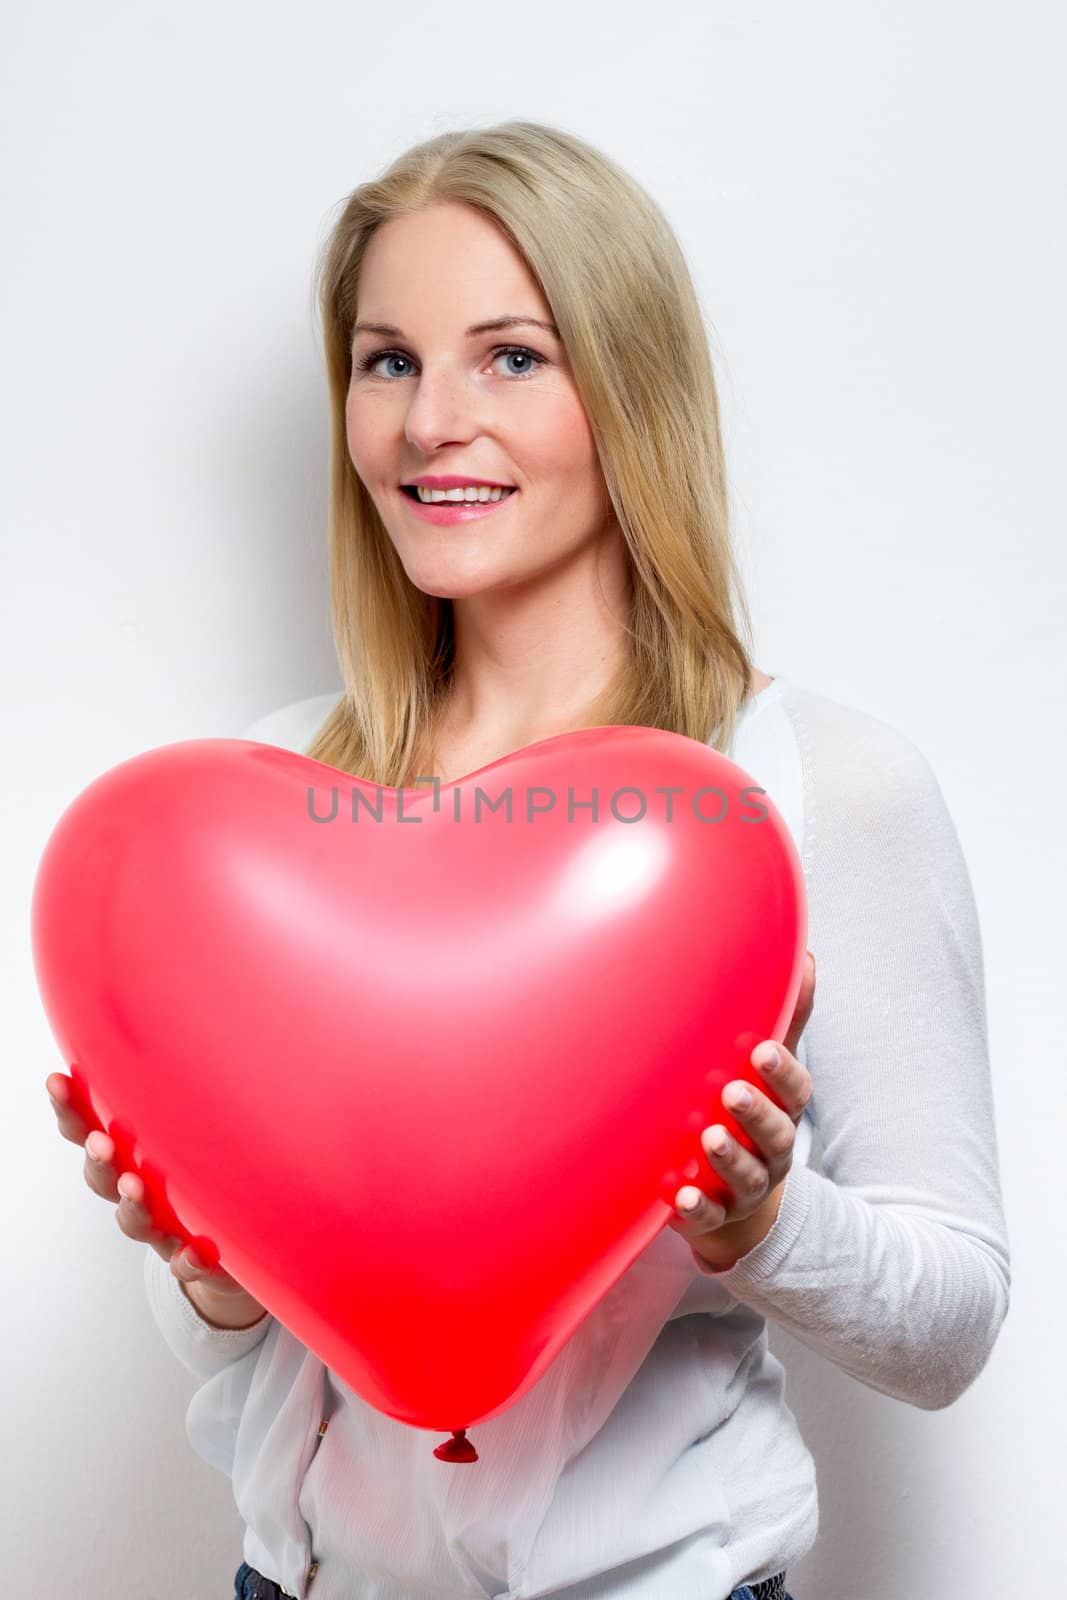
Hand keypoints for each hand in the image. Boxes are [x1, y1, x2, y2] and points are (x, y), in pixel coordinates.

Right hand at [45, 1069, 264, 1306]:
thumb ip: (189, 1087)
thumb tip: (205, 1010)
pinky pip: (188, 1262)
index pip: (91, 1130)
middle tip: (102, 1143)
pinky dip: (189, 1259)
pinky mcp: (196, 1258)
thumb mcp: (195, 1126)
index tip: (57, 1080)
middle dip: (99, 1158)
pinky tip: (199, 1251)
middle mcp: (139, 1192)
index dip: (72, 1109)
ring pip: (136, 1220)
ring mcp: (165, 1227)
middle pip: (103, 1176)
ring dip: (132, 1204)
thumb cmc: (205, 1174)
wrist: (231, 1248)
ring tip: (136, 1187)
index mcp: (132, 1155)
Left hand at [666, 951, 815, 1264]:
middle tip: (733, 1092)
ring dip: (729, 1158)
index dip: (782, 1073)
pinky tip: (680, 1196)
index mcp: (784, 1111)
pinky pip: (710, 1217)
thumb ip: (787, 1019)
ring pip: (747, 1176)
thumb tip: (805, 955)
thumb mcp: (771, 1071)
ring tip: (708, 1138)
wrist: (740, 1201)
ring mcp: (746, 1187)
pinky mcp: (716, 1216)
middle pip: (776, 1134)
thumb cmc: (752, 1115)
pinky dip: (698, 1208)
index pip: (796, 1092)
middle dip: (757, 1114)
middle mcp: (771, 1150)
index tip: (761, 1051)